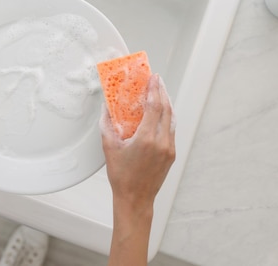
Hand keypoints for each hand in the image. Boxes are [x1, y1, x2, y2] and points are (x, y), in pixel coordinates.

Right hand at [101, 73, 175, 207]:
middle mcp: (161, 142)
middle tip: (157, 80)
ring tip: (160, 91)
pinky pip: (172, 129)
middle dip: (162, 92)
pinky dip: (168, 117)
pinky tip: (162, 112)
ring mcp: (169, 148)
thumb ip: (107, 124)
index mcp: (146, 139)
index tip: (153, 78)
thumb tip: (105, 107)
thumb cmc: (121, 176)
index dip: (154, 90)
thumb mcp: (109, 147)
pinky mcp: (171, 154)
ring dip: (167, 103)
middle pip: (166, 109)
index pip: (154, 107)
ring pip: (172, 119)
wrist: (135, 199)